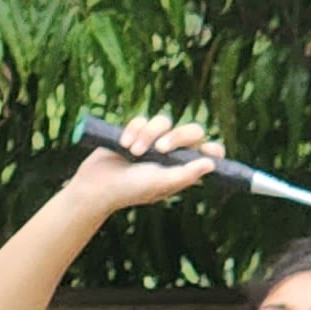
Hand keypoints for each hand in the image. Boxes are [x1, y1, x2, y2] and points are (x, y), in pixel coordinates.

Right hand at [65, 113, 224, 212]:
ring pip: (164, 121)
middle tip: (161, 149)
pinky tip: (123, 144)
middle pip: (191, 131)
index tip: (207, 149)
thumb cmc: (131, 190)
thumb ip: (186, 175)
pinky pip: (142, 119)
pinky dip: (133, 130)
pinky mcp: (135, 132)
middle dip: (177, 136)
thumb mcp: (161, 184)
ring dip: (148, 134)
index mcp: (182, 168)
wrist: (97, 185)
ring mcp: (154, 141)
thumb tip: (211, 164)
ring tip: (134, 152)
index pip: (208, 154)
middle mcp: (172, 153)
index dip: (213, 149)